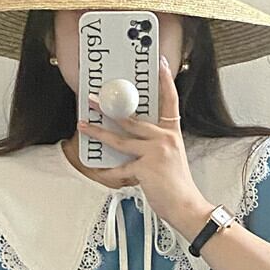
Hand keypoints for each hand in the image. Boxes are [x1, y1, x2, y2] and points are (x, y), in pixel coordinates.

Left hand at [76, 56, 209, 228]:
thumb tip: (128, 140)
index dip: (166, 81)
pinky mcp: (146, 167)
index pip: (170, 101)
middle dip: (110, 107)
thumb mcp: (170, 158)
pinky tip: (96, 169)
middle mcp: (165, 138)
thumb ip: (153, 146)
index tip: (161, 63)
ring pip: (121, 138)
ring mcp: (156, 152)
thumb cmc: (177, 186)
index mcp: (172, 134)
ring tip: (84, 124)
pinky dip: (107, 170)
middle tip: (94, 98)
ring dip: (99, 131)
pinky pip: (120, 167)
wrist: (186, 206)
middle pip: (133, 118)